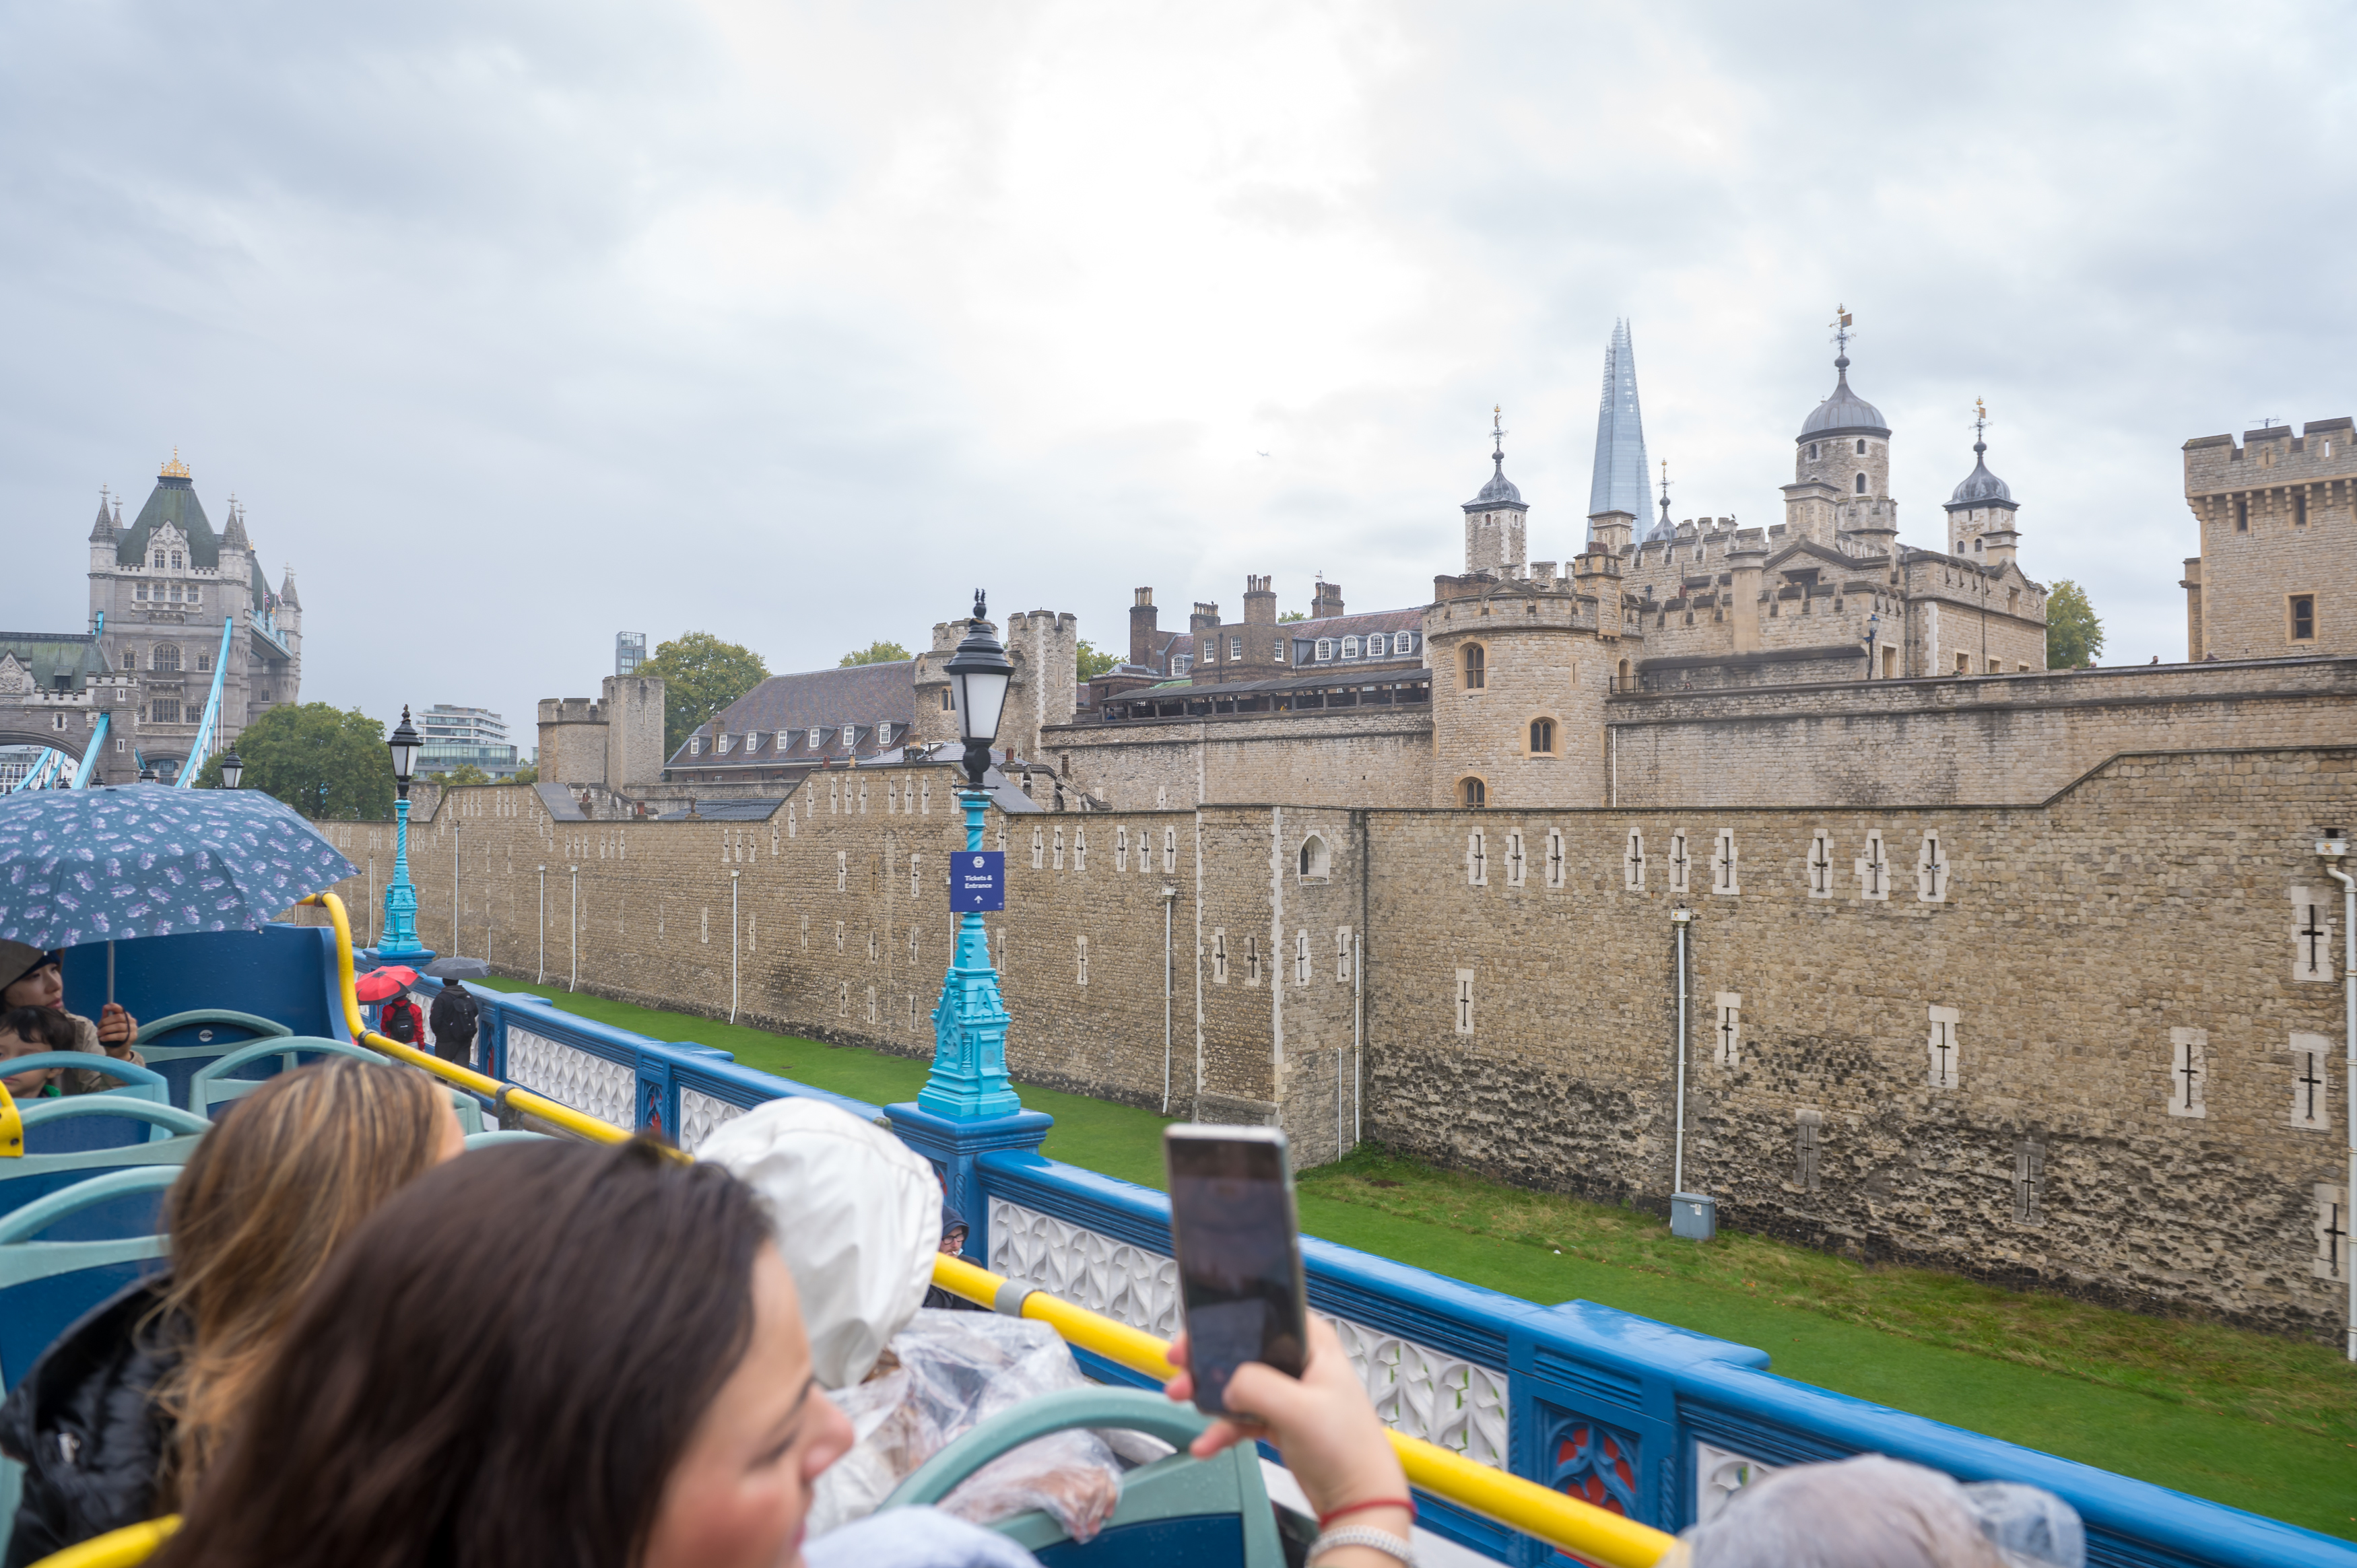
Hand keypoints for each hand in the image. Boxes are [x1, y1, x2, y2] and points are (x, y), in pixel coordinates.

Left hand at [98, 1003, 137, 1051]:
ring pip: (118, 1026)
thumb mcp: (108, 1026)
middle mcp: (132, 1021)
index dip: (114, 1007)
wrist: (118, 1051)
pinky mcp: (132, 1037)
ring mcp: (133, 1029)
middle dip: (106, 1022)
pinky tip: (102, 1038)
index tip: (106, 1007)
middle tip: (98, 1028)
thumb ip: (106, 1017)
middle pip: (118, 1017)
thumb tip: (105, 1007)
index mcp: (126, 1017)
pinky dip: (109, 1036)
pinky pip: (119, 1035)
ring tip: (98, 1034)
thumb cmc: (113, 1037)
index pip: (121, 1009)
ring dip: (106, 1030)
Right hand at [1164, 1315, 1407, 1525]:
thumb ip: (1258, 1386)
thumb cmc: (1349, 1449)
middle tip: (1181, 1371)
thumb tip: (1228, 1382)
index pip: (1263, 1315)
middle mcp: (1299, 1363)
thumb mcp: (1299, 1409)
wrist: (1357, 1499)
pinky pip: (1241, 1417)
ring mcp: (1288, 1393)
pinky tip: (1207, 1443)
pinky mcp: (1279, 1420)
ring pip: (1237, 1385)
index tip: (1195, 1336)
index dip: (1226, 1321)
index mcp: (1312, 1344)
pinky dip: (1222, 1428)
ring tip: (1185, 1404)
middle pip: (1243, 1350)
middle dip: (1208, 1363)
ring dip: (1209, 1397)